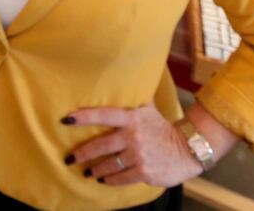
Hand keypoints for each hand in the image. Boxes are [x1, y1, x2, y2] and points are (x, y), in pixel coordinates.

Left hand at [63, 105, 203, 187]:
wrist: (187, 149)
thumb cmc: (161, 127)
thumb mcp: (147, 109)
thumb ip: (132, 98)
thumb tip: (120, 73)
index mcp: (132, 119)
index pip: (103, 115)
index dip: (84, 117)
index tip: (65, 119)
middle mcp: (133, 136)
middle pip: (101, 145)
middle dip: (82, 153)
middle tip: (69, 158)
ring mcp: (139, 156)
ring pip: (109, 164)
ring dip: (95, 169)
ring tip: (85, 172)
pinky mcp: (145, 172)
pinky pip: (121, 178)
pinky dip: (110, 180)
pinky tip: (102, 180)